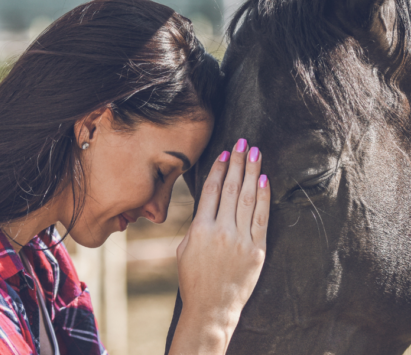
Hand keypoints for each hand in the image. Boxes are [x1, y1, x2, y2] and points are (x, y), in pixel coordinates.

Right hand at [170, 139, 269, 353]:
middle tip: (243, 142)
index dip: (220, 169)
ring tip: (255, 152)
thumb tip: (209, 203)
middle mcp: (221, 231)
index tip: (226, 152)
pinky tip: (264, 179)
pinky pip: (262, 218)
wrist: (212, 308)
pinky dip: (264, 197)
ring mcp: (241, 240)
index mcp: (200, 229)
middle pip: (232, 188)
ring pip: (248, 198)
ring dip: (252, 172)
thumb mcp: (185, 249)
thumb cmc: (193, 279)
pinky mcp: (257, 250)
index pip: (212, 190)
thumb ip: (197, 224)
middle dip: (238, 162)